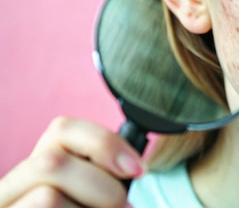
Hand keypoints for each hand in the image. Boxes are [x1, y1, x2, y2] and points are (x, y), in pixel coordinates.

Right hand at [0, 117, 142, 206]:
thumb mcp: (93, 194)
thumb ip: (102, 175)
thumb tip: (135, 165)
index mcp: (35, 170)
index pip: (62, 128)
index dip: (104, 143)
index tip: (137, 169)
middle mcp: (10, 186)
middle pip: (52, 161)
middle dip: (101, 187)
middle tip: (121, 207)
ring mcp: (6, 204)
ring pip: (48, 196)